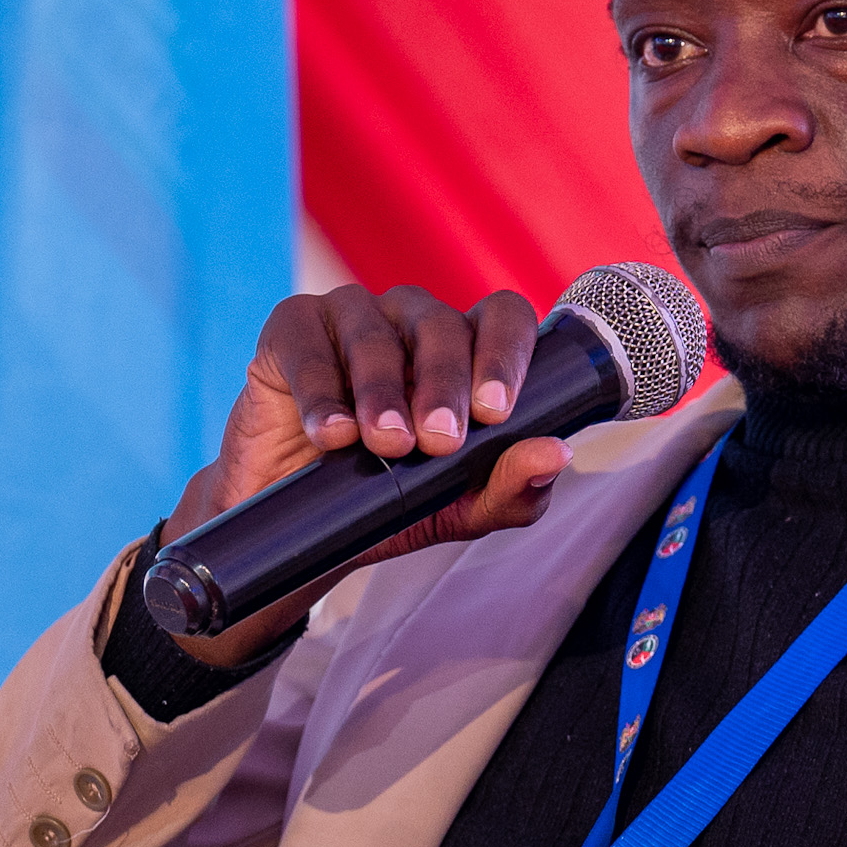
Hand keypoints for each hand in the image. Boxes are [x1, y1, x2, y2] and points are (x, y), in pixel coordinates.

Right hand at [156, 285, 569, 666]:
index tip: (495, 412)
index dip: (505, 354)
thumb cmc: (386, 502)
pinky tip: (331, 433)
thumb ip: (511, 487)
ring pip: (375, 332)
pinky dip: (321, 391)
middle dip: (445, 385)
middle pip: (442, 326)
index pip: (503, 317)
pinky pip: (308, 343)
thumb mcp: (455, 509)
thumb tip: (555, 453)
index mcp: (464, 349)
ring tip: (385, 443)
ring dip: (383, 390)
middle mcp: (412, 321)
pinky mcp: (291, 329)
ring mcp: (351, 317)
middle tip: (439, 441)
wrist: (296, 528)